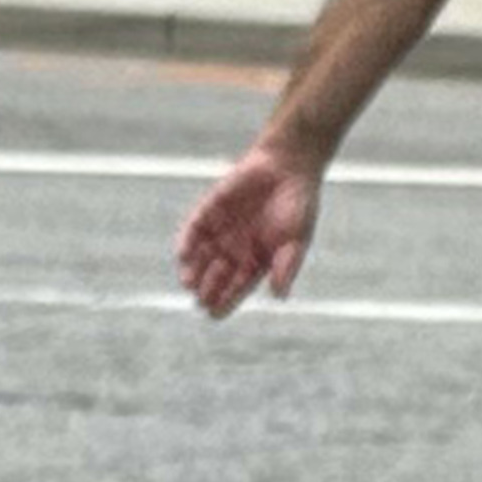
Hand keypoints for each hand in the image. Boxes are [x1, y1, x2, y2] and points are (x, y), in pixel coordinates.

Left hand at [177, 148, 320, 315]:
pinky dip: (187, 244)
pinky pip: (193, 231)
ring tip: (189, 283)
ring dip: (193, 271)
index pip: (237, 287)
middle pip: (216, 276)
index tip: (214, 314)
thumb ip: (286, 267)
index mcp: (257, 260)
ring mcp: (221, 230)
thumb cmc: (298, 206)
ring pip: (201, 257)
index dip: (225, 301)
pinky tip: (183, 257)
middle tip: (201, 300)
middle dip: (208, 289)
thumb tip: (279, 296)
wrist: (288, 166)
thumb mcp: (297, 240)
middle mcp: (235, 249)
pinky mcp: (209, 211)